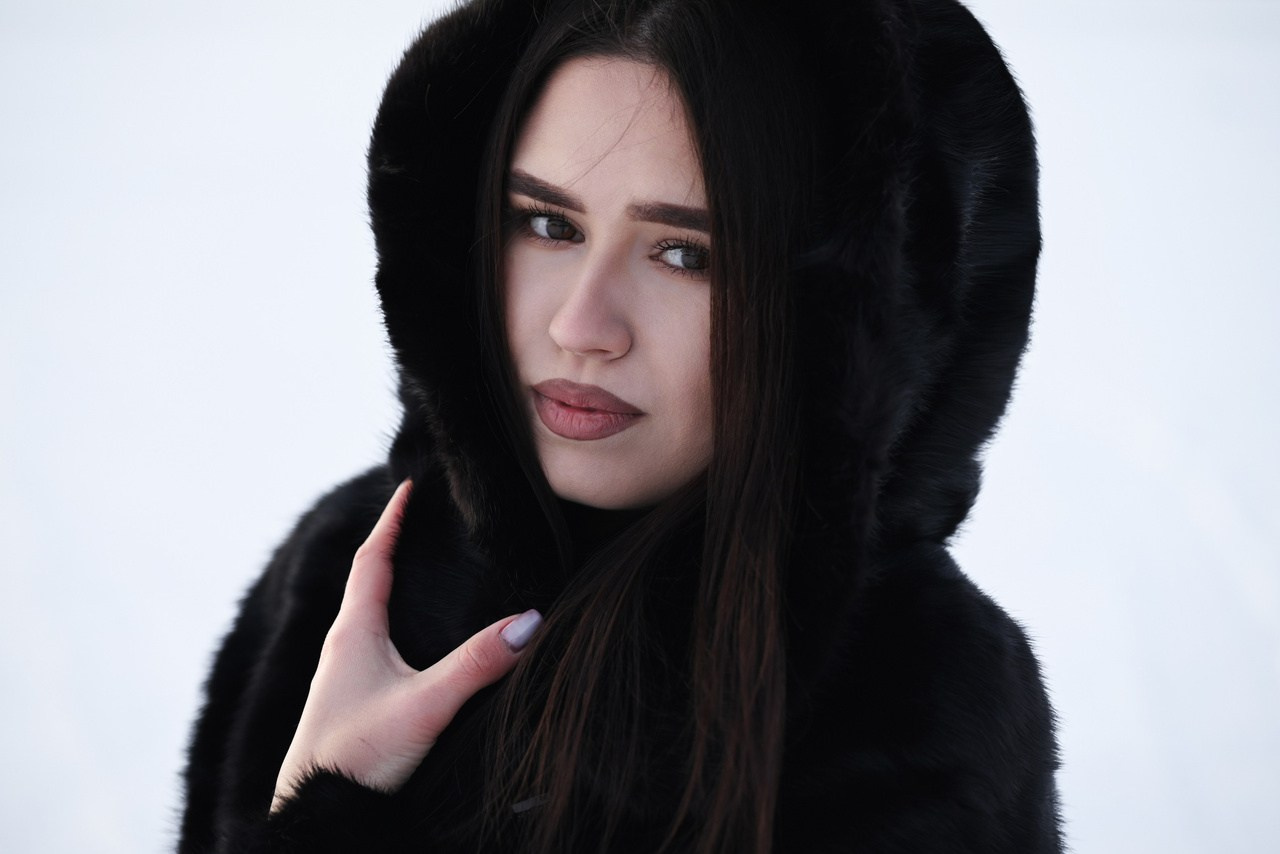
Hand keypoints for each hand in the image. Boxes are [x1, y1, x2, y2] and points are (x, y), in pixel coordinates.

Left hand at [271, 479, 540, 813]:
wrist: (314, 819)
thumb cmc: (353, 759)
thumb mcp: (425, 706)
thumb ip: (477, 664)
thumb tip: (529, 621)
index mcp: (353, 632)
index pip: (372, 559)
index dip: (392, 521)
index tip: (409, 488)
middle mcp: (344, 648)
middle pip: (368, 582)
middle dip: (394, 548)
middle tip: (420, 521)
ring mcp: (345, 679)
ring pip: (370, 618)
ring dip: (393, 589)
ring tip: (423, 574)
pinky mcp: (353, 708)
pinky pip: (375, 649)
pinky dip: (395, 628)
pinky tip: (417, 649)